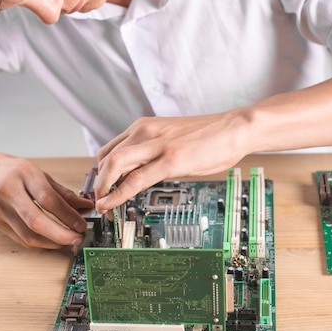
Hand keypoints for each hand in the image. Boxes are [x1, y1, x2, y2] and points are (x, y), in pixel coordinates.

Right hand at [0, 150, 92, 248]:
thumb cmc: (5, 168)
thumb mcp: (35, 171)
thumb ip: (60, 190)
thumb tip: (84, 205)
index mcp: (23, 174)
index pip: (48, 199)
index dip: (68, 214)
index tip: (82, 223)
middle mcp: (9, 191)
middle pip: (37, 221)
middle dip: (61, 235)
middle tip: (77, 239)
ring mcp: (0, 209)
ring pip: (27, 235)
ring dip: (51, 243)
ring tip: (68, 242)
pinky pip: (19, 238)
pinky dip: (38, 243)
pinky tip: (51, 241)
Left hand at [94, 111, 250, 212]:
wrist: (234, 128)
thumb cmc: (208, 135)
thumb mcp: (171, 139)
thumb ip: (152, 151)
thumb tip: (140, 171)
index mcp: (144, 127)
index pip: (110, 149)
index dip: (101, 171)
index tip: (101, 186)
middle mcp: (145, 131)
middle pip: (106, 157)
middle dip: (97, 181)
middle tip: (98, 199)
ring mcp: (156, 145)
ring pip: (114, 165)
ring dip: (102, 187)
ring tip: (102, 203)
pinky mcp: (169, 160)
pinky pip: (134, 179)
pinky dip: (117, 194)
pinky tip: (111, 203)